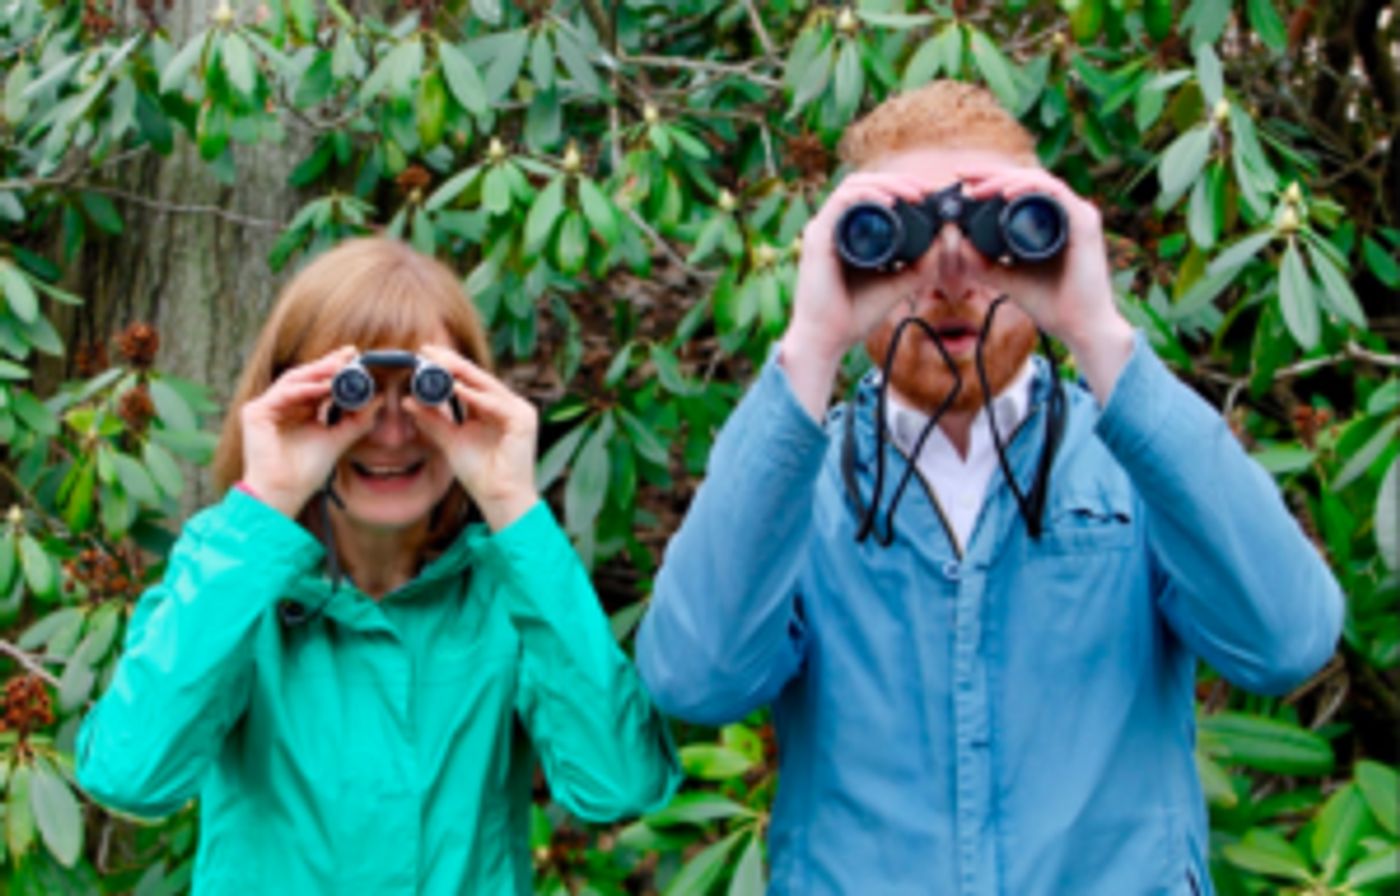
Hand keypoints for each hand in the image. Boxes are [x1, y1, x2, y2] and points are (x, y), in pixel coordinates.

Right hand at [240, 345, 383, 517]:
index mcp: (296, 411)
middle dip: (328, 365)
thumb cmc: (305, 473)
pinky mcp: (255, 412)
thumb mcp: (338, 440)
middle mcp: (279, 406)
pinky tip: (325, 385)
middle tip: (350, 353)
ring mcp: (265, 408)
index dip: (335, 370)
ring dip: (319, 372)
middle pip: (305, 378)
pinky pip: (284, 394)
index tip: (356, 359)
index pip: (316, 384)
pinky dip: (306, 389)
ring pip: (294, 381)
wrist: (285, 493)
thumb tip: (378, 400)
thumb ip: (357, 420)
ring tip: (341, 365)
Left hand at [406, 345, 539, 530]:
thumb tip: (409, 401)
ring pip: (486, 386)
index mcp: (494, 409)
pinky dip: (475, 396)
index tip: (423, 354)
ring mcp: (519, 411)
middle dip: (452, 363)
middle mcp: (509, 406)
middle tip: (427, 350)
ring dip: (461, 374)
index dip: (447, 367)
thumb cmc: (480, 474)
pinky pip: (495, 403)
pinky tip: (456, 387)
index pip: (469, 382)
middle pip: (478, 379)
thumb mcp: (450, 441)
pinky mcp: (524, 420)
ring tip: (436, 363)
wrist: (499, 499)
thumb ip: (433, 421)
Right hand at [780, 172, 941, 418]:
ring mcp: (824, 228)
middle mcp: (834, 225)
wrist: (828, 339)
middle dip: (901, 181)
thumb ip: (920, 265)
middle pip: (867, 183)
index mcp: (849, 232)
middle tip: (927, 190)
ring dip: (888, 183)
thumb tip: (943, 238)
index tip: (931, 194)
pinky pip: (843, 201)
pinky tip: (890, 201)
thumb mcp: (897, 284)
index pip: (874, 194)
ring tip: (914, 194)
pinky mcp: (818, 236)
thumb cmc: (854, 314)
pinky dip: (868, 195)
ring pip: (855, 185)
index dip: (903, 187)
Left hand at [956, 164, 1134, 400]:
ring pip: (1038, 180)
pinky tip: (1005, 193)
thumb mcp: (1007, 278)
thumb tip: (957, 243)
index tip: (961, 181)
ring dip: (1005, 180)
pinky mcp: (1085, 222)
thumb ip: (984, 263)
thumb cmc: (1051, 303)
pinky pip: (1055, 193)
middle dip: (991, 173)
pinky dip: (1028, 188)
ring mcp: (1078, 213)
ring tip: (978, 188)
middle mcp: (1067, 211)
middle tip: (961, 175)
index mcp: (1052, 219)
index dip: (990, 180)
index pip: (1019, 188)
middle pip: (1025, 179)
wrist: (1078, 327)